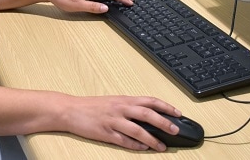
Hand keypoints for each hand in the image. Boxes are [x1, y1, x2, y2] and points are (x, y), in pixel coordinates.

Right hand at [62, 95, 181, 150]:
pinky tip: (143, 149)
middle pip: (147, 114)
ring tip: (161, 146)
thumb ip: (130, 107)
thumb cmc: (93, 106)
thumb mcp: (114, 102)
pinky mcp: (105, 133)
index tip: (178, 113)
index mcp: (124, 100)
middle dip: (163, 122)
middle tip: (175, 130)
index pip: (150, 101)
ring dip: (151, 139)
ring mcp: (113, 121)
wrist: (71, 110)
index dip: (166, 106)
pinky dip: (135, 145)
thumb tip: (150, 115)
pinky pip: (123, 140)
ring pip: (137, 130)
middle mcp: (120, 109)